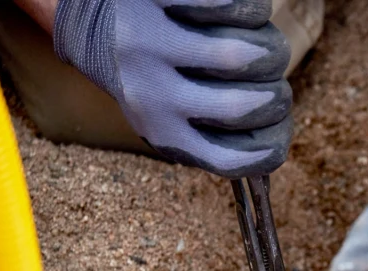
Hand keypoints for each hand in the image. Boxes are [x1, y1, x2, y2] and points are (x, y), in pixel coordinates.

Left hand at [54, 0, 291, 176]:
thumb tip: (269, 145)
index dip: (272, 146)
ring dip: (268, 46)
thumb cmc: (143, 67)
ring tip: (258, 39)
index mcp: (161, 131)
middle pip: (246, 107)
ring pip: (242, 56)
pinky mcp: (155, 0)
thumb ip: (210, 133)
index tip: (279, 125)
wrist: (87, 14)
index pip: (232, 158)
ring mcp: (150, 43)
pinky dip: (248, 9)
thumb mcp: (165, 113)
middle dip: (278, 92)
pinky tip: (236, 11)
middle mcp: (152, 93)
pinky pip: (227, 5)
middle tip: (273, 79)